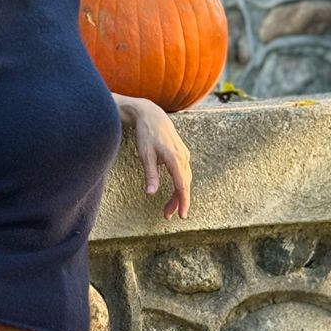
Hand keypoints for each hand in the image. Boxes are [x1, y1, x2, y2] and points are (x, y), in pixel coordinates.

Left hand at [131, 99, 191, 219]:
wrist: (152, 115)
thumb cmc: (146, 134)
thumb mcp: (145, 155)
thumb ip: (150, 175)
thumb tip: (151, 193)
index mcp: (175, 159)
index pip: (182, 186)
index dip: (183, 202)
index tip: (182, 215)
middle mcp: (183, 157)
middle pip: (184, 185)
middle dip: (177, 202)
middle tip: (167, 216)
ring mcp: (184, 155)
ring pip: (184, 180)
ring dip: (177, 195)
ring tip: (167, 208)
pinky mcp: (182, 154)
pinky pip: (183, 173)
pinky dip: (179, 185)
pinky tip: (173, 192)